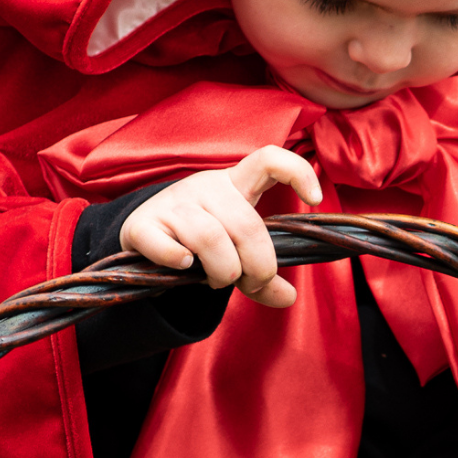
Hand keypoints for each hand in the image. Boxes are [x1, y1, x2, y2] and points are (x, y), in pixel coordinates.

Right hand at [119, 146, 321, 309]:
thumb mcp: (236, 254)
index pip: (268, 159)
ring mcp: (172, 202)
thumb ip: (261, 275)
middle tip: (250, 283)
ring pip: (211, 239)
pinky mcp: (142, 225)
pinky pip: (169, 250)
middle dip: (257, 266)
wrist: (142, 239)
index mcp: (234, 185)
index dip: (297, 172)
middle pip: (247, 225)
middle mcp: (205, 187)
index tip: (315, 200)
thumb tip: (288, 298)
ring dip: (221, 272)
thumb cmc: (199, 243)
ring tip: (215, 279)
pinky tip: (182, 267)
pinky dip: (180, 265)